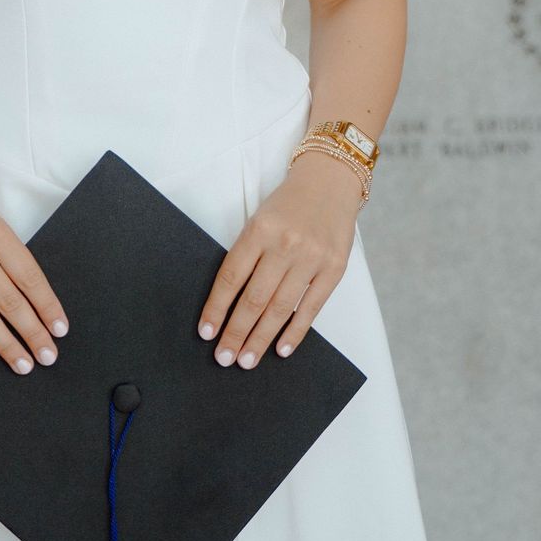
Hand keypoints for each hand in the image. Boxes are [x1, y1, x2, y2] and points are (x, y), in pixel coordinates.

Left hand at [196, 153, 362, 368]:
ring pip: (281, 308)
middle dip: (236, 333)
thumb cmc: (289, 204)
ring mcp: (311, 258)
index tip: (206, 332)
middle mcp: (285, 245)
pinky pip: (311, 308)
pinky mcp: (334, 269)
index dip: (216, 308)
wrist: (330, 181)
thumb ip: (248, 254)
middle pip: (254, 299)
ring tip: (247, 360)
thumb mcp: (260, 219)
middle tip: (225, 358)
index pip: (231, 277)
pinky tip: (281, 349)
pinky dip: (295, 332)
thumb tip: (229, 302)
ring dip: (261, 339)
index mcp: (259, 230)